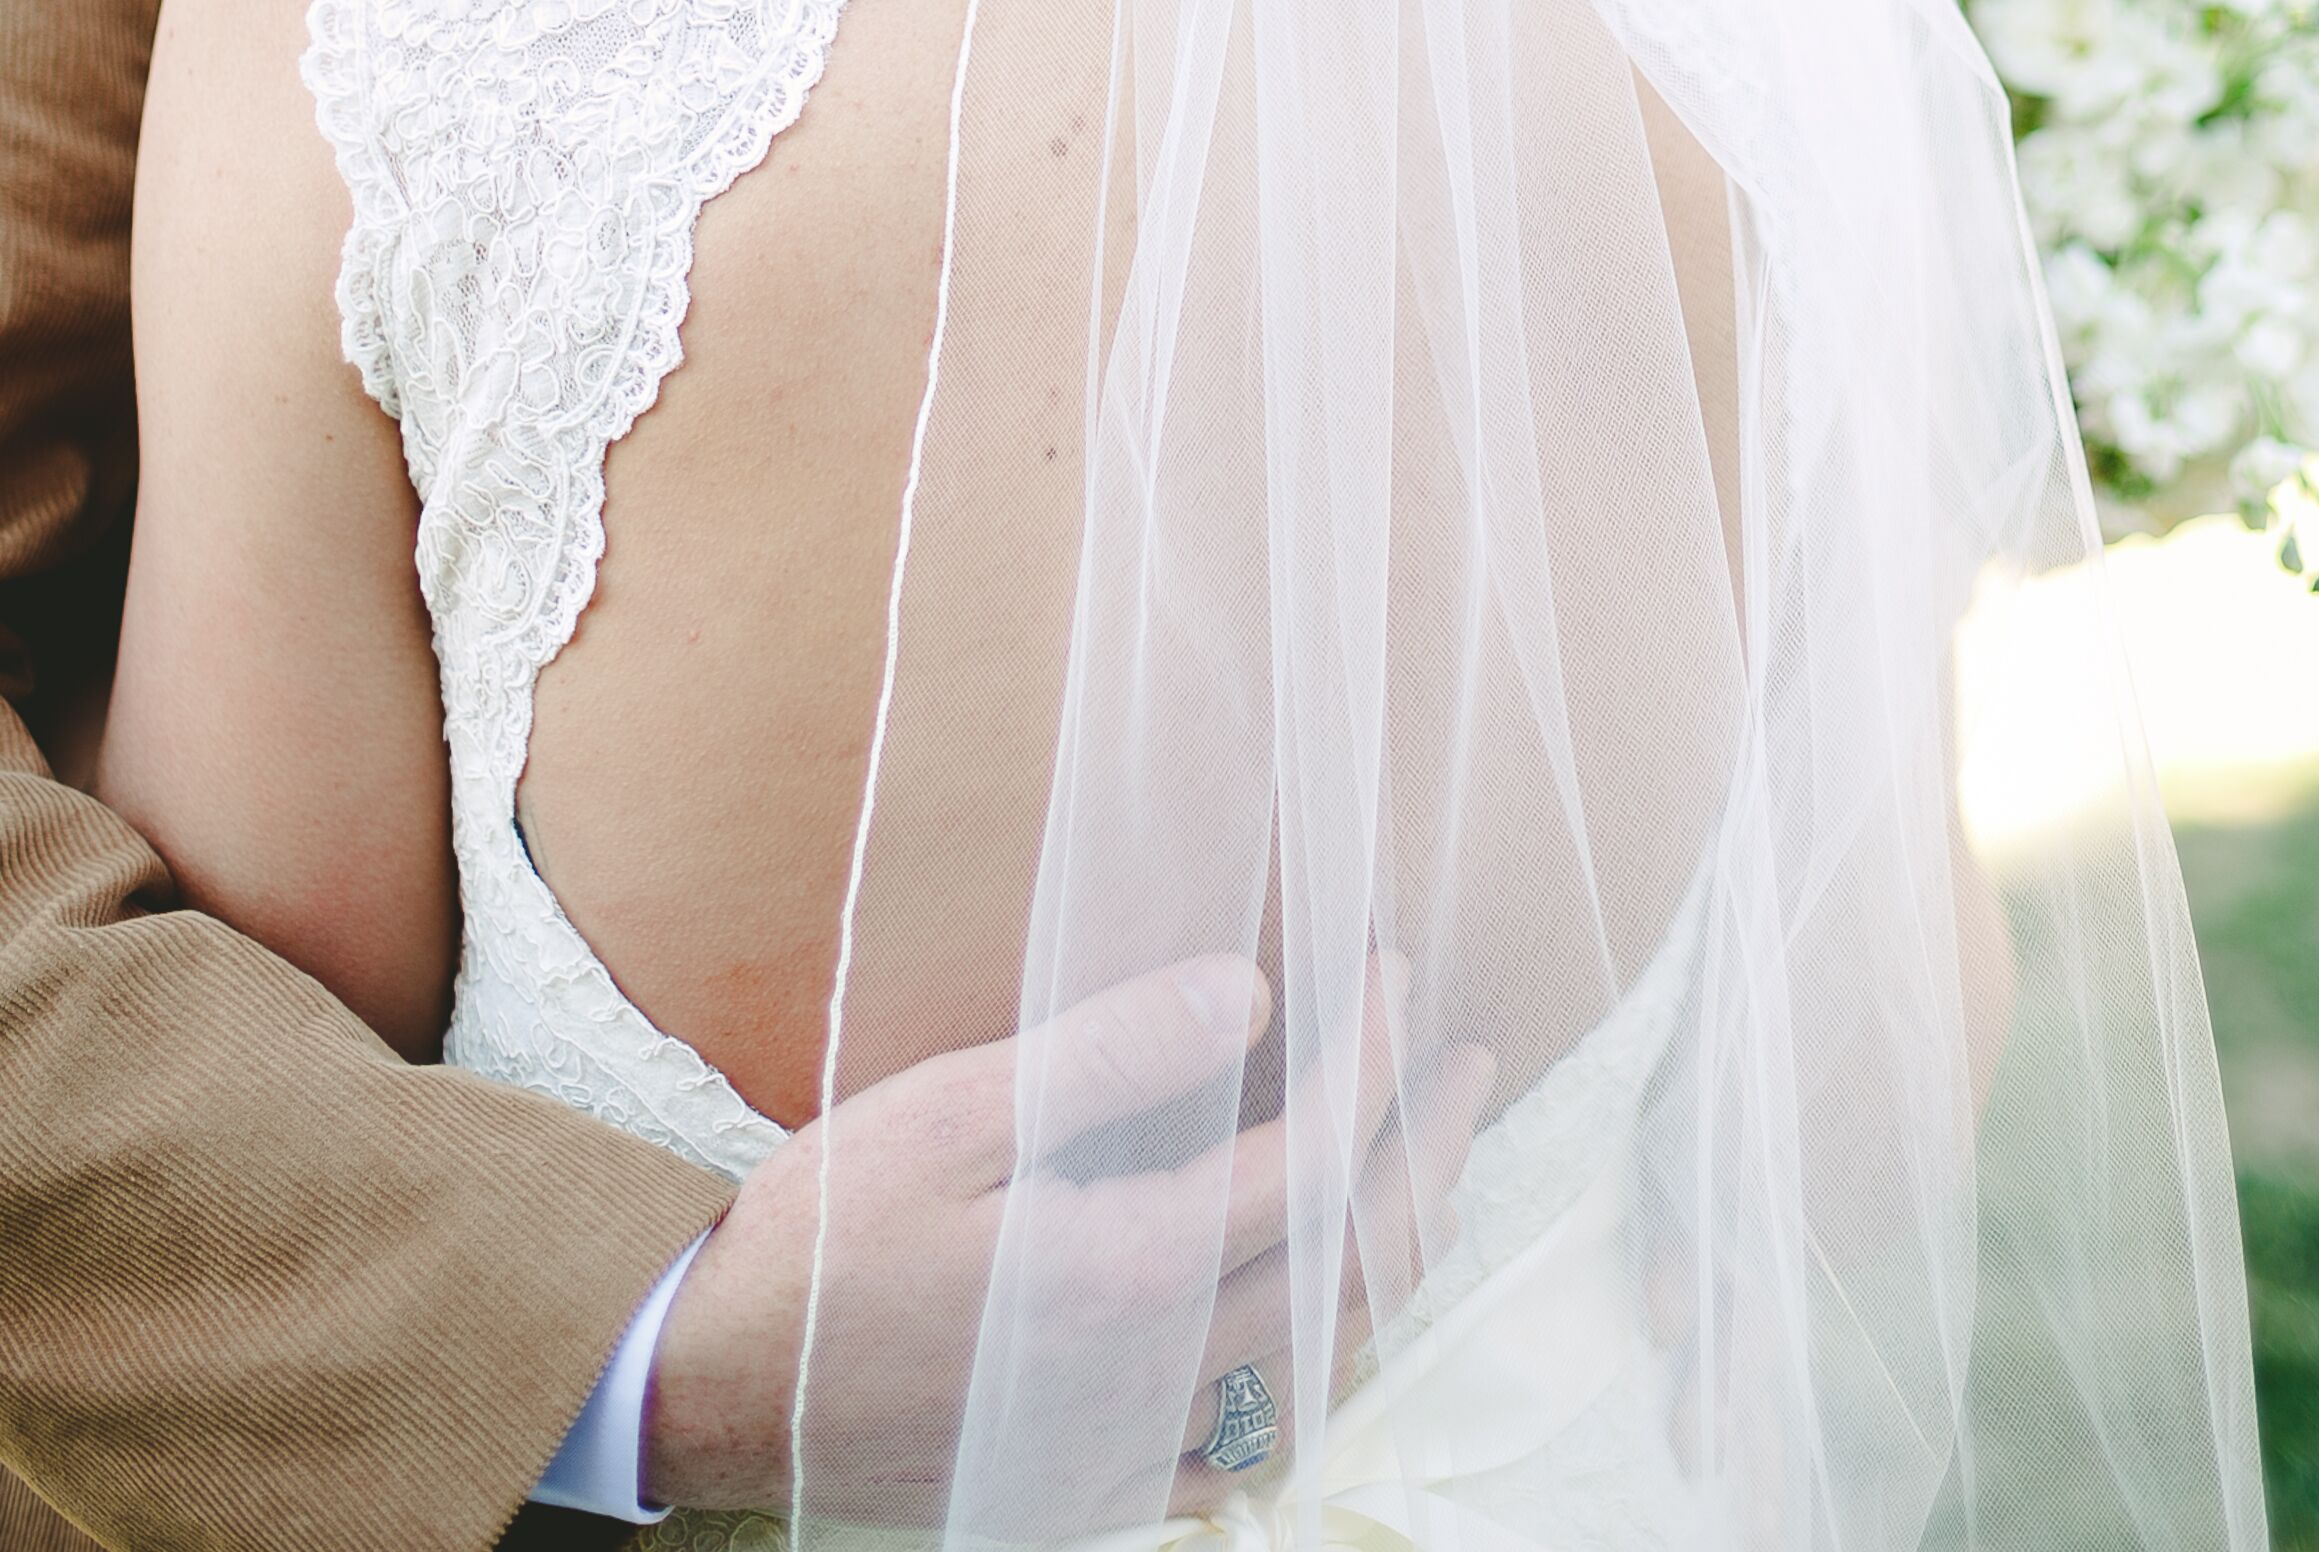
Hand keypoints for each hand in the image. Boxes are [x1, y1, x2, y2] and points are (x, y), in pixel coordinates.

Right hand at [645, 953, 1492, 1530]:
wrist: (719, 1390)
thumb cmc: (820, 1242)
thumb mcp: (953, 1114)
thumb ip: (1110, 1055)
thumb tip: (1246, 996)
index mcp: (1126, 1273)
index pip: (1315, 1163)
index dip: (1375, 1059)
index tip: (1394, 973)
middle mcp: (1156, 1375)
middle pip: (1355, 1270)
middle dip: (1431, 1154)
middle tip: (1466, 1063)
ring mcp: (1136, 1443)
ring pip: (1327, 1362)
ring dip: (1397, 1253)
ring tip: (1427, 1162)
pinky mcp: (1101, 1479)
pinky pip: (1261, 1441)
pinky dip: (1323, 1364)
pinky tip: (1328, 1315)